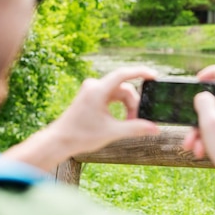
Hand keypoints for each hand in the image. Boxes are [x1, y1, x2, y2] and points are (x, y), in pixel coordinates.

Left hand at [4, 66, 159, 169]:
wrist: (59, 141)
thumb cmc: (81, 136)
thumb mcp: (112, 132)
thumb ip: (136, 128)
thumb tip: (155, 128)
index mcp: (97, 90)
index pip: (123, 74)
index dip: (140, 72)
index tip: (154, 76)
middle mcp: (94, 86)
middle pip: (123, 88)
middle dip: (133, 104)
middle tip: (136, 122)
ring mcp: (91, 90)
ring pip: (118, 93)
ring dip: (126, 106)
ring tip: (128, 124)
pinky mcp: (91, 96)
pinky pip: (111, 96)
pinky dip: (119, 106)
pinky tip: (123, 119)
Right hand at [182, 65, 214, 179]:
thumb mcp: (210, 122)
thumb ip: (203, 102)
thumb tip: (202, 96)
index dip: (212, 72)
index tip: (197, 82)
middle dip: (198, 115)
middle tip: (188, 129)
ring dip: (200, 131)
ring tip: (193, 147)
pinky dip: (209, 138)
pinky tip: (202, 152)